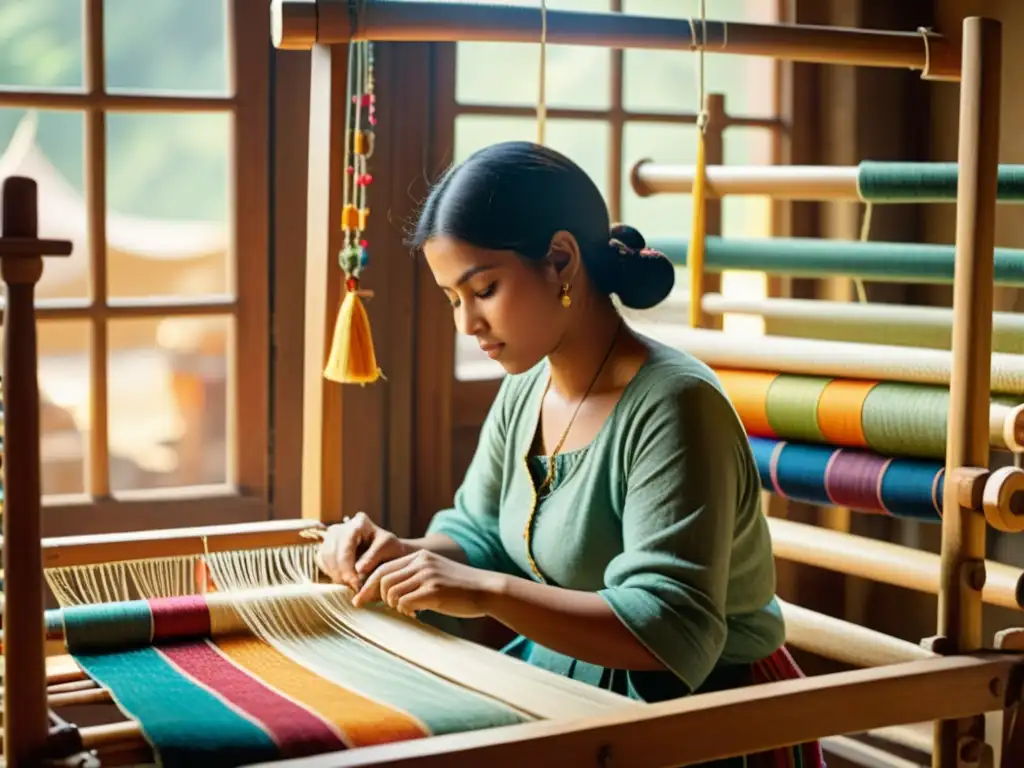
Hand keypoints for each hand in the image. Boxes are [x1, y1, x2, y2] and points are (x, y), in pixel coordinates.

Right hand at [316, 512, 409, 591]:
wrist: (388, 553)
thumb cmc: (391, 549)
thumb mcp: (389, 549)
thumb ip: (374, 557)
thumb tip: (358, 569)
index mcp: (359, 522)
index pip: (346, 543)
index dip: (347, 565)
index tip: (356, 583)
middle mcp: (342, 526)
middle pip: (332, 549)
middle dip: (341, 572)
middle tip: (352, 588)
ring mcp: (332, 535)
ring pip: (324, 556)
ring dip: (335, 574)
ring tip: (349, 585)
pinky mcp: (327, 546)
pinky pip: (322, 560)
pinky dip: (331, 572)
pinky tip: (344, 580)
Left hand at [353, 549, 502, 618]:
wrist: (487, 590)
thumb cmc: (460, 588)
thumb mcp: (435, 574)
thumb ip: (414, 578)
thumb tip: (387, 594)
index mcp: (420, 556)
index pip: (383, 568)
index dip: (368, 585)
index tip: (359, 599)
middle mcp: (421, 563)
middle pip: (382, 579)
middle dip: (373, 596)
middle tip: (375, 608)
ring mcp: (427, 576)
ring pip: (391, 592)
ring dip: (393, 605)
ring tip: (405, 610)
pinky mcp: (433, 591)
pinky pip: (405, 603)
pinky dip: (405, 611)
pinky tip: (415, 614)